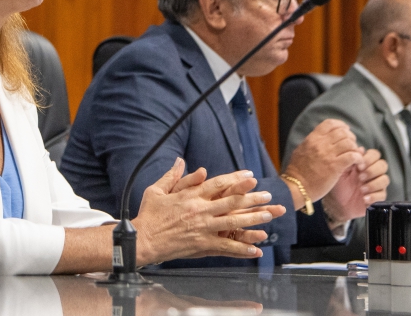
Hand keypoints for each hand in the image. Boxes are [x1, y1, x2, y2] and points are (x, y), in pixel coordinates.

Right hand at [133, 158, 286, 265]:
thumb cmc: (148, 215)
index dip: (236, 179)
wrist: (142, 239)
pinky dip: (241, 249)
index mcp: (191, 196)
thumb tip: (180, 160)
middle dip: (252, 198)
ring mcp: (203, 228)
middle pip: (231, 202)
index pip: (218, 184)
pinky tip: (255, 249)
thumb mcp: (156, 190)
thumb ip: (172, 176)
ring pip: (233, 222)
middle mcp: (200, 210)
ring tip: (268, 216)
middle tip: (268, 196)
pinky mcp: (202, 245)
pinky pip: (226, 247)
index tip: (250, 177)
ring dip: (252, 219)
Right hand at [283, 119, 363, 201]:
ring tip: (355, 155)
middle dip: (350, 137)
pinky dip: (358, 158)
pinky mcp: (335, 167)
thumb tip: (320, 138)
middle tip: (351, 146)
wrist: (296, 188)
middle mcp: (320, 144)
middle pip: (342, 132)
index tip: (345, 131)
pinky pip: (353, 156)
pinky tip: (358, 163)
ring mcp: (328, 155)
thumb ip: (311, 143)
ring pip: (349, 143)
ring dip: (355, 148)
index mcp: (312, 139)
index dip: (341, 125)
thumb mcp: (301, 151)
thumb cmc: (297, 172)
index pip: (330, 123)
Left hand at [323, 148, 388, 224]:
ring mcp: (376, 185)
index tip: (359, 166)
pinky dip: (374, 196)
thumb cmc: (338, 185)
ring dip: (373, 184)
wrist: (336, 204)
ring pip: (385, 179)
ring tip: (361, 189)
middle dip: (372, 170)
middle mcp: (372, 172)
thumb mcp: (339, 171)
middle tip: (360, 177)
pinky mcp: (377, 197)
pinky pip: (383, 195)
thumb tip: (360, 149)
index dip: (370, 158)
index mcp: (363, 163)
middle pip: (383, 165)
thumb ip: (349, 160)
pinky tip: (364, 198)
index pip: (374, 155)